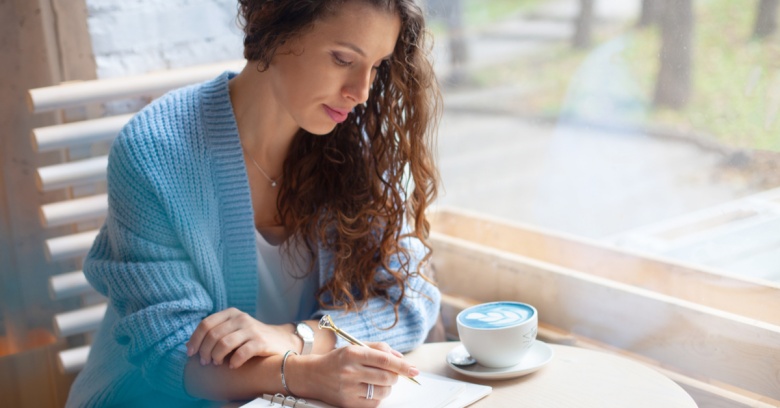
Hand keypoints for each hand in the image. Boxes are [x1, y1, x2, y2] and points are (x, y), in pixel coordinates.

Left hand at [186, 308, 295, 367]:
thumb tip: (188, 346)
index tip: (191, 354)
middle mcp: (241, 318)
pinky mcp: (261, 342)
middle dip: (204, 352)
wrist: (281, 340)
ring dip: (216, 357)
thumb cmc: (251, 337)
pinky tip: (232, 366)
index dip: (195, 340)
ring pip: (224, 344)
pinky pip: (241, 353)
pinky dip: (233, 362)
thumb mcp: (234, 329)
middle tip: (205, 362)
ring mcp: (251, 329)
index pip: (205, 324)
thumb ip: (215, 333)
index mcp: (231, 313)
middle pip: (213, 335)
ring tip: (217, 364)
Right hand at [291, 342, 418, 407]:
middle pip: (387, 377)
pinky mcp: (348, 403)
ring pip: (383, 391)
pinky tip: (369, 389)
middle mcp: (350, 371)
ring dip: (387, 387)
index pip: (385, 360)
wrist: (312, 375)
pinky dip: (378, 397)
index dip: (403, 366)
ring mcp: (349, 389)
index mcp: (353, 353)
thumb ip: (379, 349)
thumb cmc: (338, 360)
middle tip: (391, 374)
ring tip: (379, 381)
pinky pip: (374, 402)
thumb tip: (400, 358)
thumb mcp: (355, 347)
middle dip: (395, 376)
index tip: (414, 370)